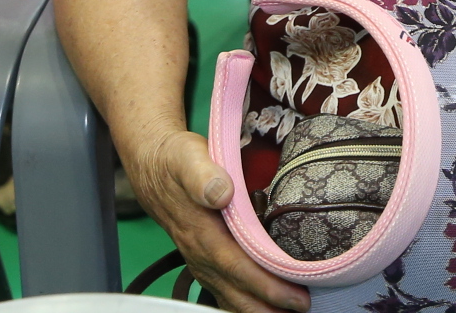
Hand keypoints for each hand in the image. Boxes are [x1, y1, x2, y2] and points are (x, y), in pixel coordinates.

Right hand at [119, 129, 306, 312]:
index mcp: (202, 233)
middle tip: (303, 310)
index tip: (295, 295)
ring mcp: (200, 258)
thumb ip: (202, 175)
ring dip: (257, 308)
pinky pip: (223, 287)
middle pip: (236, 290)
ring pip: (230, 293)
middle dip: (269, 306)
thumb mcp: (187, 157)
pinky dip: (242, 301)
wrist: (152, 165)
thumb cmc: (175, 161)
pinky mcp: (203, 257)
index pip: (238, 267)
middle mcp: (201, 252)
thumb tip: (221, 192)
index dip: (266, 285)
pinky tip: (259, 306)